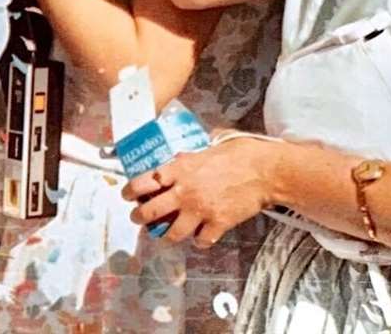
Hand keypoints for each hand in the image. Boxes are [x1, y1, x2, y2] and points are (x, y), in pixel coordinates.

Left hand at [122, 139, 280, 246]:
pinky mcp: (218, 223)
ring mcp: (200, 209)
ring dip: (166, 234)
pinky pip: (201, 240)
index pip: (144, 182)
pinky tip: (199, 237)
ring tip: (164, 234)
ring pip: (172, 232)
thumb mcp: (205, 148)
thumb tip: (179, 156)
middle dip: (139, 217)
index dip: (130, 190)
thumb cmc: (237, 154)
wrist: (264, 171)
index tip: (126, 195)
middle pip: (150, 211)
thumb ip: (188, 157)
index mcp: (178, 168)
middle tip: (137, 218)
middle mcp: (184, 191)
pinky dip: (199, 241)